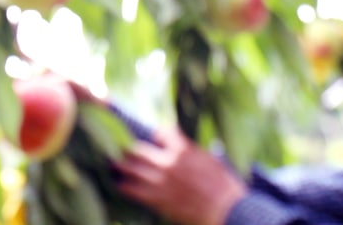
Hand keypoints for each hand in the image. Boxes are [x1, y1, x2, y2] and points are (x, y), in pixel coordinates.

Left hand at [114, 126, 247, 224]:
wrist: (227, 211)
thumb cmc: (224, 187)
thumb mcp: (211, 160)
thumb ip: (192, 151)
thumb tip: (182, 146)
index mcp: (183, 150)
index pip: (161, 132)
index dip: (156, 135)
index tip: (154, 137)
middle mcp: (169, 163)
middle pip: (139, 149)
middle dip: (130, 149)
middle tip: (123, 149)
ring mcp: (162, 182)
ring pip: (132, 169)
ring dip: (122, 166)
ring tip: (115, 164)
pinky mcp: (159, 200)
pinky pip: (134, 191)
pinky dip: (124, 187)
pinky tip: (120, 185)